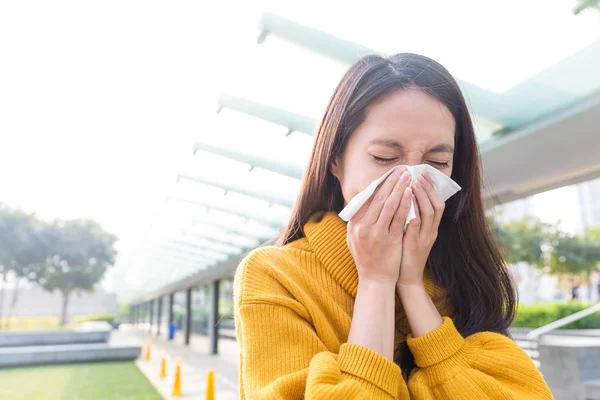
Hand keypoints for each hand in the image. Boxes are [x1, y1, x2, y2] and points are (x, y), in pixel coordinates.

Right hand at [347, 167, 412, 283]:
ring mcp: (375, 233)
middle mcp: (362, 227)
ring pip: (388, 205)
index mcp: (354, 225)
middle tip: (400, 169)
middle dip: (390, 181)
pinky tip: (410, 194)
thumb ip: (356, 221)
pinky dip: (404, 204)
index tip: (387, 174)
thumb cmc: (367, 258)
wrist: (375, 280)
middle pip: (377, 198)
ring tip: (407, 176)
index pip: (366, 198)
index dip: (378, 184)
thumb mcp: (353, 238)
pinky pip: (398, 218)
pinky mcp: (389, 240)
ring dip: (398, 188)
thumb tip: (358, 201)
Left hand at [396, 172, 444, 289]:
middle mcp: (431, 232)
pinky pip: (415, 226)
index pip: (437, 204)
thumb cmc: (404, 254)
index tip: (423, 175)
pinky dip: (412, 212)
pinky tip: (406, 202)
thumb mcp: (410, 234)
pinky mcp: (414, 245)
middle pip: (435, 206)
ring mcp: (424, 238)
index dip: (431, 189)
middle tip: (419, 175)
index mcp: (431, 228)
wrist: (406, 278)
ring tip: (413, 183)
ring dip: (421, 197)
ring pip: (428, 213)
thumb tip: (403, 199)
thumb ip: (410, 218)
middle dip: (427, 189)